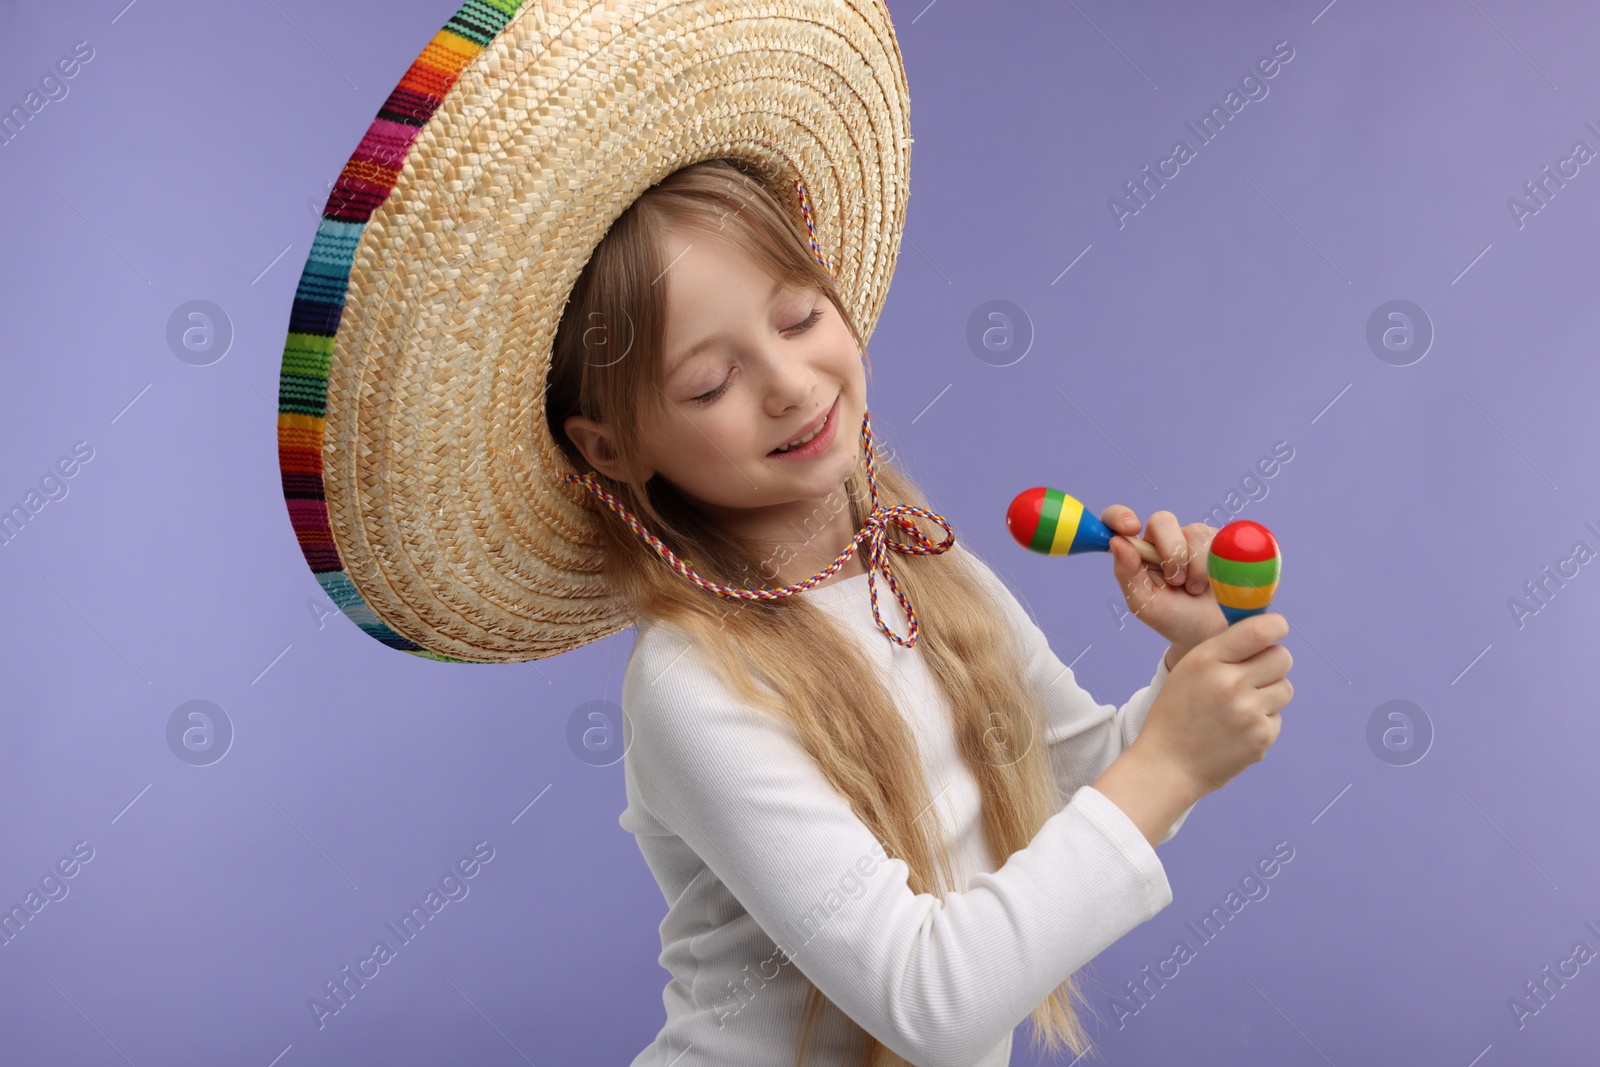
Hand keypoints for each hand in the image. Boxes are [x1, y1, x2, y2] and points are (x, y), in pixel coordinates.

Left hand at [1102, 506, 1228, 656]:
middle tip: (1176, 581)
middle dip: (1171, 552)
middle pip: (1162, 520)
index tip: (1130, 528)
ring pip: (1193, 532)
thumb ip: (1128, 574)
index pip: (1117, 519)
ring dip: (1195, 567)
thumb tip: (1117, 541)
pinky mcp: (1219, 540)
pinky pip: (1217, 538)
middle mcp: (1162, 540)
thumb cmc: (1176, 619)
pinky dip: (1214, 564)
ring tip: (1194, 590)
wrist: (1215, 633)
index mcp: (1137, 552)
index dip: (1120, 516)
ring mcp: (1192, 538)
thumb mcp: (1146, 603)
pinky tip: (1213, 582)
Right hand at [1133, 612, 1293, 797]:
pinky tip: (1236, 731)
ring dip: (1269, 694)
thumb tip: (1265, 632)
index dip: (1276, 626)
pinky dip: (1261, 722)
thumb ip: (1223, 650)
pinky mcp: (1261, 738)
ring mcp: (1249, 712)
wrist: (1167, 766)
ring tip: (1240, 707)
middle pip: (1282, 657)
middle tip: (1255, 674)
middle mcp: (1231, 683)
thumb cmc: (1176, 714)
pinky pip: (1277, 717)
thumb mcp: (1187, 670)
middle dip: (1273, 662)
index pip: (1260, 630)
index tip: (1276, 629)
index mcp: (1207, 660)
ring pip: (1285, 688)